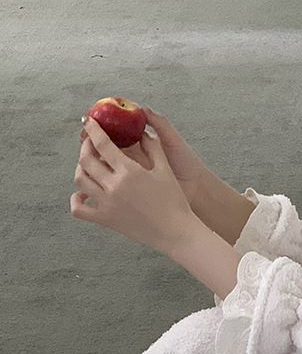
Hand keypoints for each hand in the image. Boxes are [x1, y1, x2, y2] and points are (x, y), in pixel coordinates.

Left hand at [71, 116, 197, 254]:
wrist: (174, 232)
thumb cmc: (174, 201)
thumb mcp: (165, 170)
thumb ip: (153, 148)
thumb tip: (143, 133)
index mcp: (129, 171)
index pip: (103, 144)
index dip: (93, 130)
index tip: (88, 121)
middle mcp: (113, 186)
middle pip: (86, 160)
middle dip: (85, 147)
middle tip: (90, 142)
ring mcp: (107, 203)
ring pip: (80, 181)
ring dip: (80, 169)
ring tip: (88, 165)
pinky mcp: (105, 219)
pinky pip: (79, 209)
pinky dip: (76, 199)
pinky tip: (82, 193)